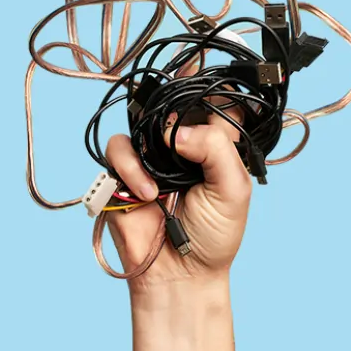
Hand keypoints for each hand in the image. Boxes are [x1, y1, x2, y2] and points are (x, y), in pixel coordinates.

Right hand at [106, 105, 250, 289]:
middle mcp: (180, 146)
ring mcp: (149, 158)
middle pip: (170, 103)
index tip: (202, 76)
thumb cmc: (213, 236)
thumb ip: (216, 149)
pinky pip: (117, 150)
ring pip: (139, 123)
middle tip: (177, 136)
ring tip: (159, 187)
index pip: (212, 102)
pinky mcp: (121, 173)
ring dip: (149, 151)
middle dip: (171, 112)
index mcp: (213, 145)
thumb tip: (176, 131)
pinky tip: (146, 193)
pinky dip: (129, 168)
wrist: (180, 274)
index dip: (209, 87)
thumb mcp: (233, 191)